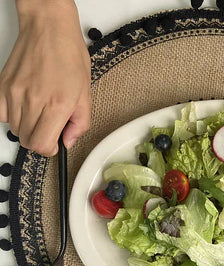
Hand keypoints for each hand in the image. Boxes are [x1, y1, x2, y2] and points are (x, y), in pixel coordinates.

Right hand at [0, 0, 90, 155]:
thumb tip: (69, 142)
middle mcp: (32, 101)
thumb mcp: (86, 94)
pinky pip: (0, 115)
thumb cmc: (70, 57)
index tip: (55, 144)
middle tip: (49, 130)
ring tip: (40, 114)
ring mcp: (13, 93)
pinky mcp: (2, 86)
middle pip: (27, 140)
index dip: (49, 150)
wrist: (49, 29)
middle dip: (40, 141)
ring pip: (14, 129)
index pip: (41, 145)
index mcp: (57, 105)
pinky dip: (11, 117)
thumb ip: (80, 123)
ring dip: (27, 128)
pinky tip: (24, 108)